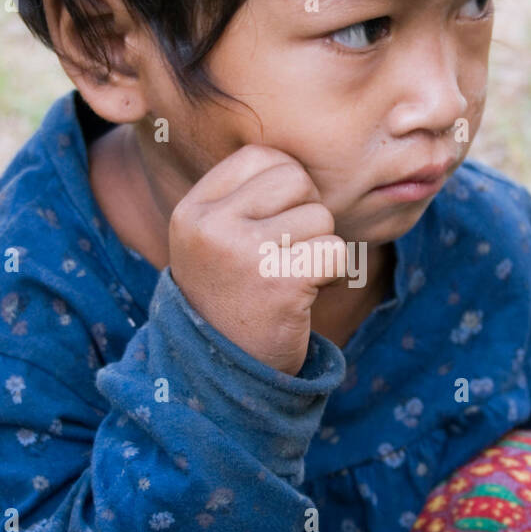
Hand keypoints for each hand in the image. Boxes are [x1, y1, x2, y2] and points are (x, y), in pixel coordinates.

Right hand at [167, 145, 347, 374]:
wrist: (226, 375)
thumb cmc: (233, 298)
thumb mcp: (215, 240)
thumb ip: (245, 196)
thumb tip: (296, 159)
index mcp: (193, 210)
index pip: (261, 156)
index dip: (284, 186)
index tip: (274, 224)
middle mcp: (211, 227)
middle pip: (296, 179)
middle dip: (307, 213)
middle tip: (288, 253)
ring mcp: (244, 253)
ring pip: (320, 216)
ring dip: (320, 248)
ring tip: (292, 278)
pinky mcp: (281, 282)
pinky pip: (336, 250)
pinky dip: (333, 273)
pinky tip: (306, 294)